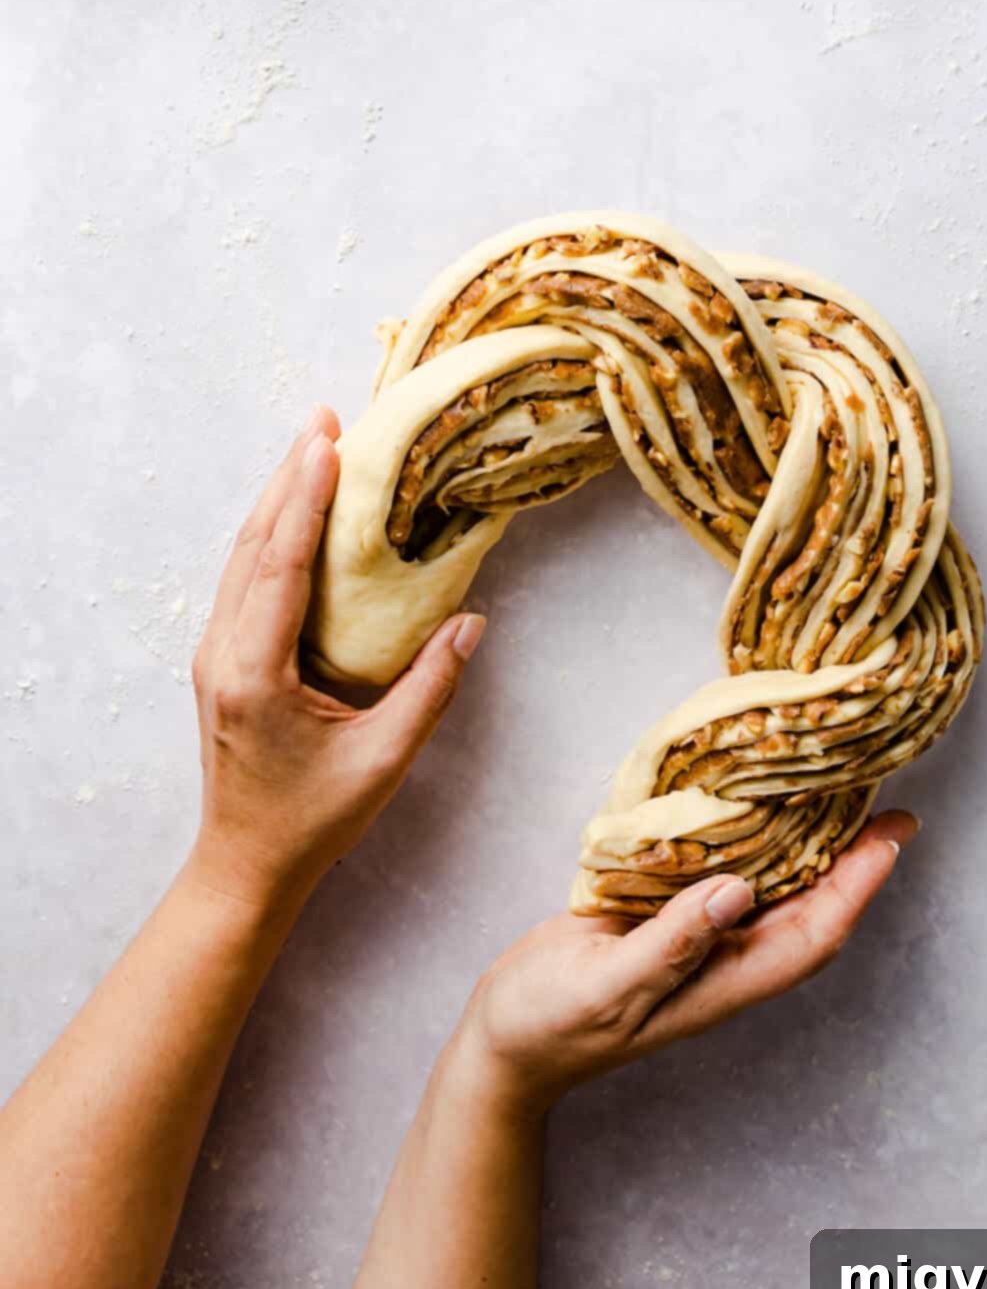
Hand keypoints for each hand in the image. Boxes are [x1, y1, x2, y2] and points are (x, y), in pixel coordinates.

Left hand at [188, 406, 486, 913]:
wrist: (244, 868)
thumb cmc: (313, 822)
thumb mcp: (382, 760)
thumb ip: (428, 689)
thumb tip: (470, 622)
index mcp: (254, 671)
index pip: (278, 564)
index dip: (304, 499)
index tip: (327, 443)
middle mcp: (222, 653)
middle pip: (252, 544)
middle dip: (288, 477)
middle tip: (322, 420)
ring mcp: (215, 656)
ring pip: (241, 556)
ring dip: (276, 500)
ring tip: (311, 448)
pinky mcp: (223, 661)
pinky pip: (244, 579)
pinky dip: (271, 535)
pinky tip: (295, 514)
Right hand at [450, 812, 918, 1111]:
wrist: (500, 1045)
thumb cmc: (547, 1025)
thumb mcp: (605, 986)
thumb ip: (671, 942)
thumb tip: (738, 890)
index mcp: (718, 985)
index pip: (812, 933)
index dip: (859, 884)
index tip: (894, 832)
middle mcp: (720, 964)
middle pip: (809, 913)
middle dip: (853, 863)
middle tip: (882, 800)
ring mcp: (695, 946)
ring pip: (773, 896)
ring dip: (810, 851)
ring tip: (834, 795)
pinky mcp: (663, 924)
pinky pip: (726, 882)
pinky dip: (751, 846)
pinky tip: (749, 810)